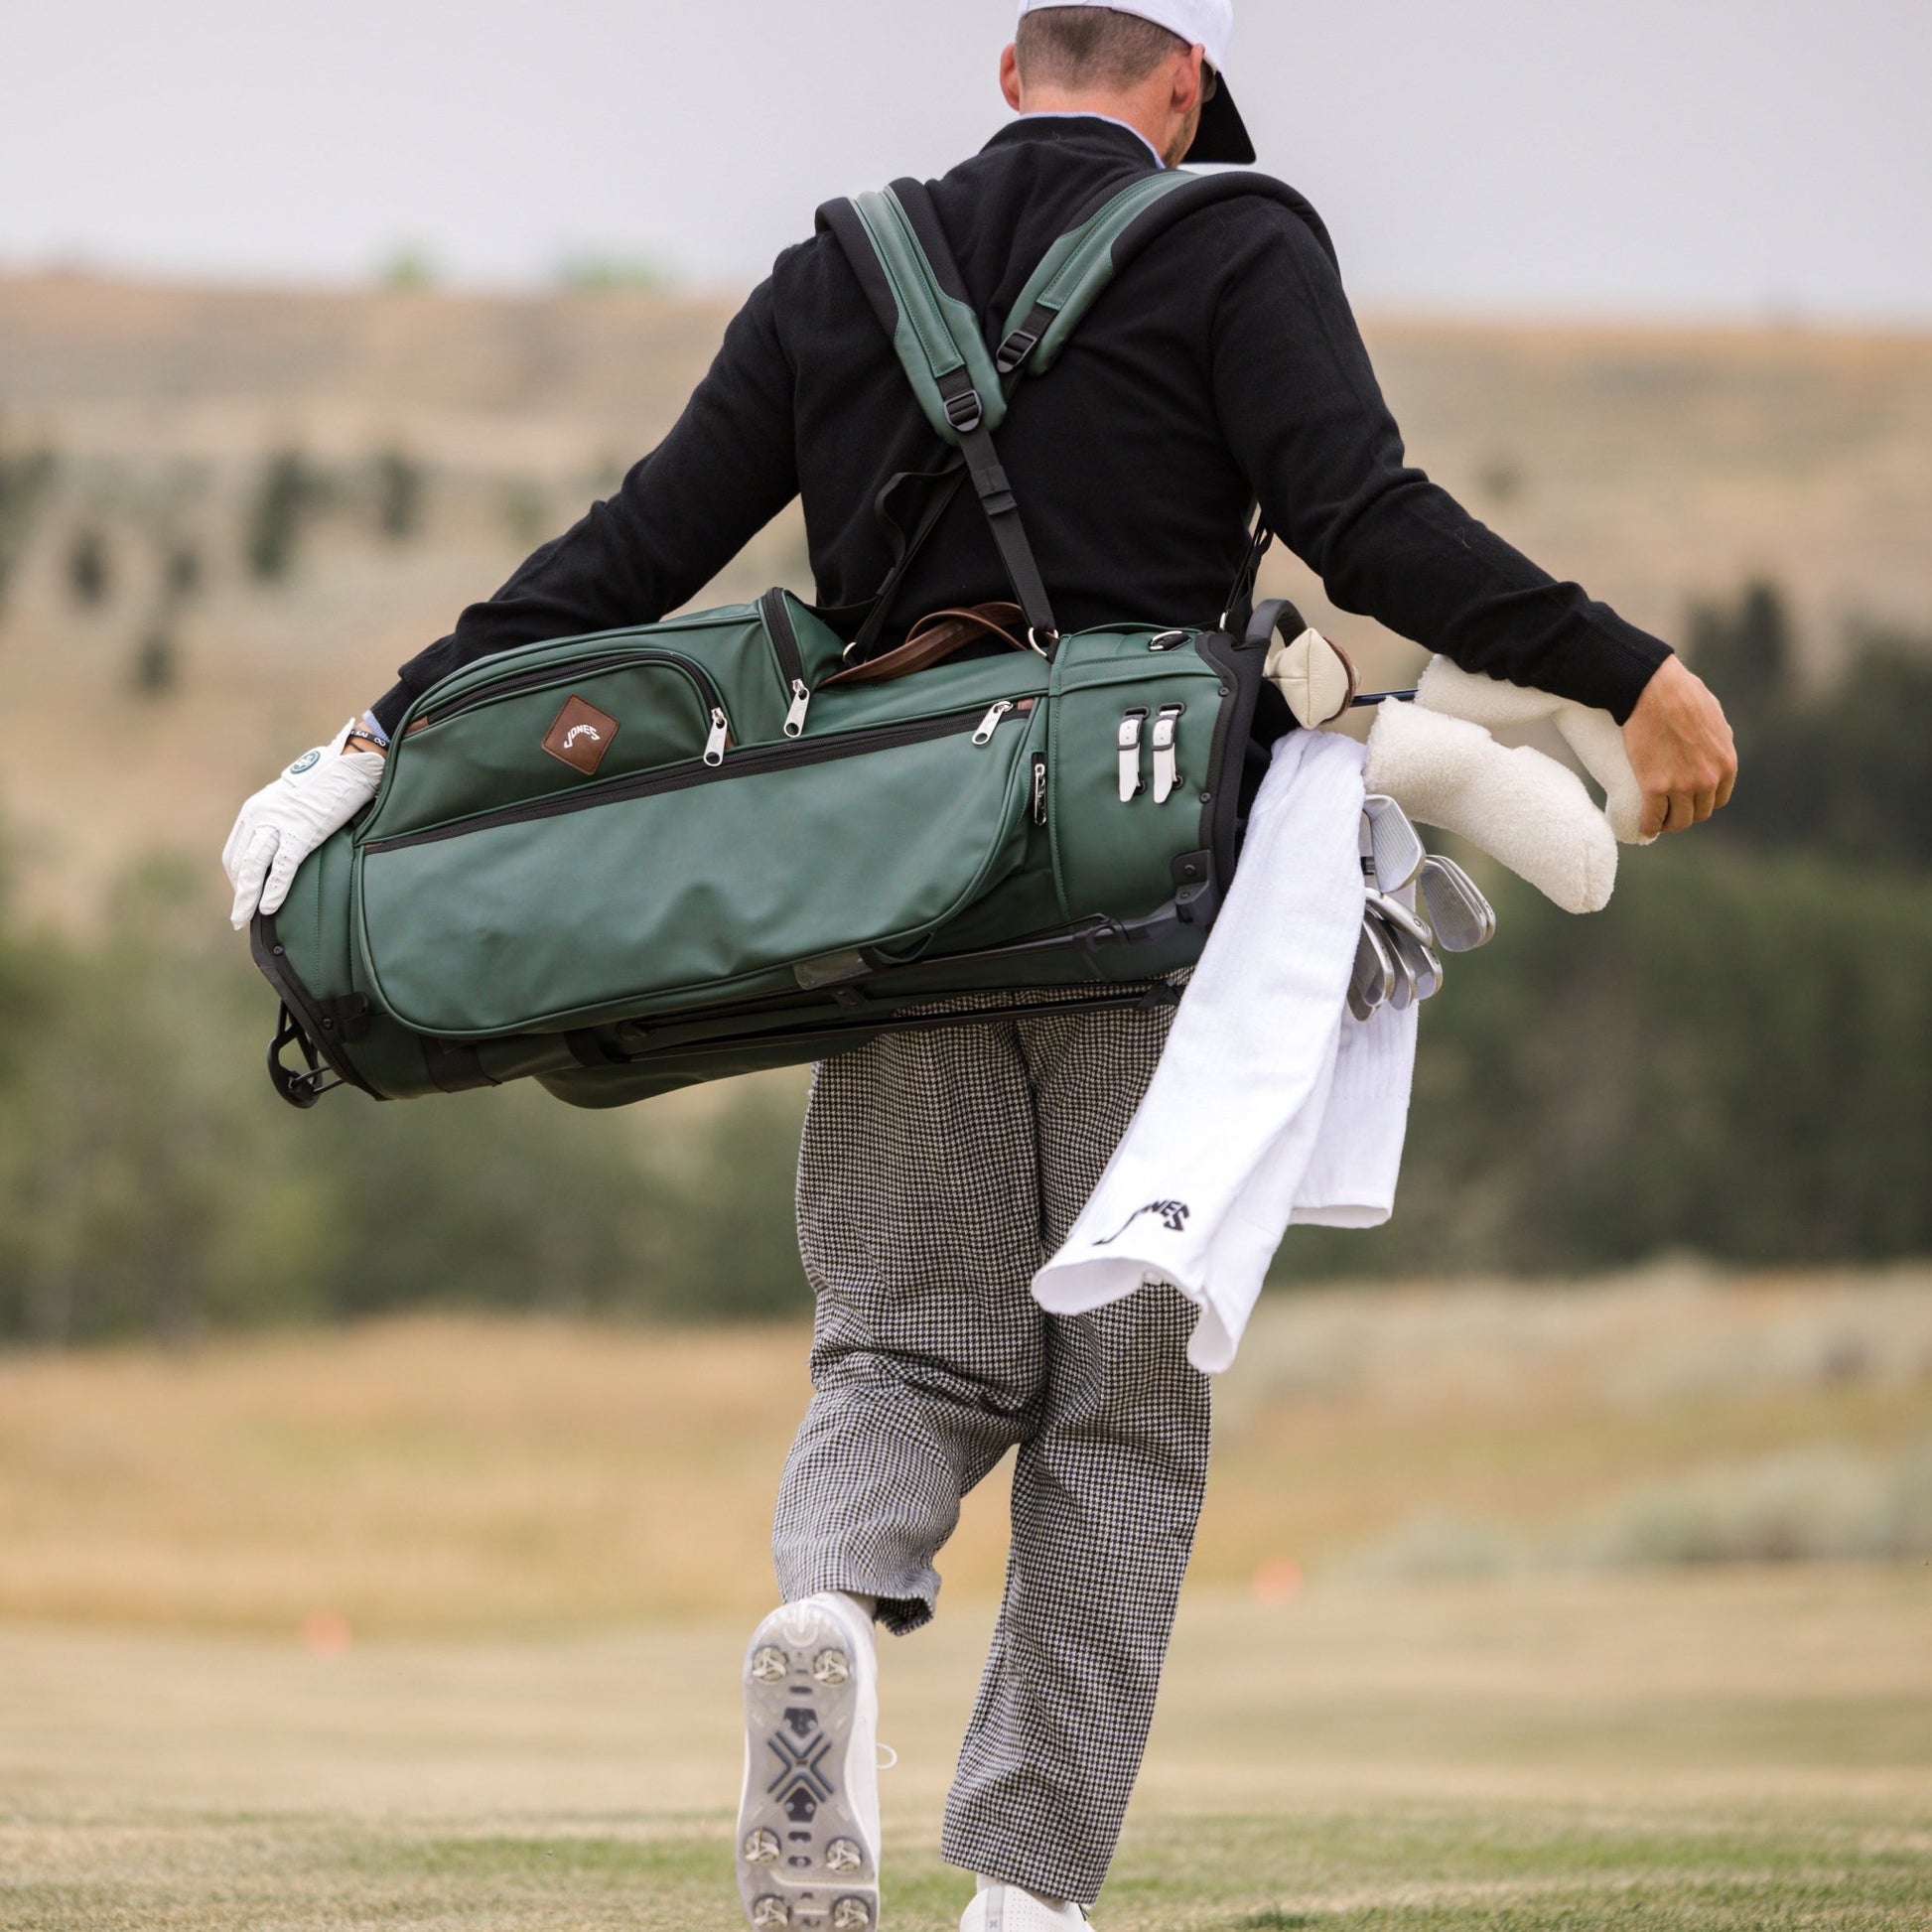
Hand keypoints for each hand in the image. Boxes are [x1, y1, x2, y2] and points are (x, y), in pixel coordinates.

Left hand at [222, 720, 384, 929]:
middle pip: (240, 863)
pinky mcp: (301, 832)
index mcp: (255, 810)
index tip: (245, 896)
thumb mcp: (295, 802)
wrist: (347, 764)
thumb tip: (288, 846)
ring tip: (245, 919)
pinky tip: (268, 907)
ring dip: (246, 898)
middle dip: (239, 893)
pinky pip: (282, 867)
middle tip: (240, 917)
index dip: (238, 878)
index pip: (236, 852)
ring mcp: (279, 824)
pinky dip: (273, 889)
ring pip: (253, 867)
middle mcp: (259, 816)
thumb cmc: (327, 783)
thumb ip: (284, 823)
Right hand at [1622, 656, 1736, 836]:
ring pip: (1678, 821)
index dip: (1701, 803)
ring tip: (1655, 820)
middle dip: (1684, 815)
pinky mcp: (1655, 787)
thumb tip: (1714, 747)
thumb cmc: (1681, 694)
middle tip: (1668, 811)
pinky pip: (1652, 819)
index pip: (1718, 800)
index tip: (1687, 801)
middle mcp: (1708, 779)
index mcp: (1726, 764)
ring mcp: (1682, 785)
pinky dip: (1648, 826)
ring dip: (1667, 824)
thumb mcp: (1715, 717)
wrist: (1653, 690)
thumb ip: (1719, 739)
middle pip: (1699, 814)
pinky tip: (1643, 826)